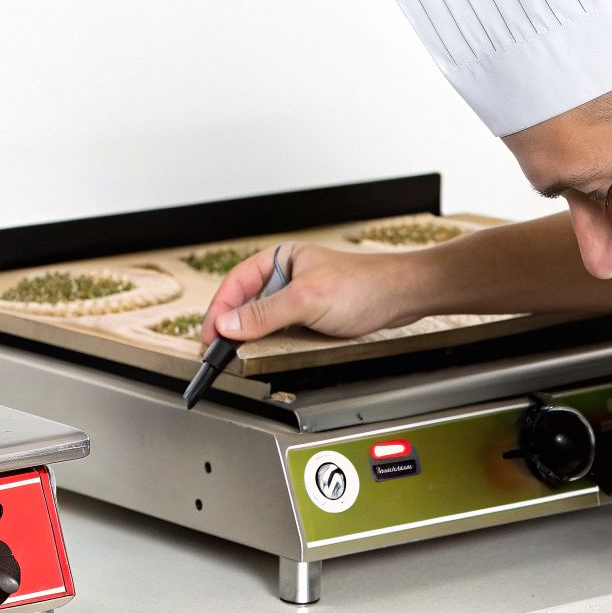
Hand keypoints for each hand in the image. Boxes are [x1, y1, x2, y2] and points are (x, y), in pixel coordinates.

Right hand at [200, 242, 420, 344]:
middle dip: (229, 324)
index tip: (209, 336)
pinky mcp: (311, 313)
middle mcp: (286, 275)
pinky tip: (264, 350)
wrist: (402, 296)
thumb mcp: (307, 300)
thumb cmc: (364, 285)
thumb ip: (265, 313)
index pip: (236, 284)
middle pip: (245, 301)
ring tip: (234, 353)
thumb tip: (229, 324)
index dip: (218, 310)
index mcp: (281, 259)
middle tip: (215, 350)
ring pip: (261, 317)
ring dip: (248, 334)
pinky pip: (280, 327)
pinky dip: (268, 340)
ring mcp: (299, 295)